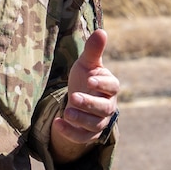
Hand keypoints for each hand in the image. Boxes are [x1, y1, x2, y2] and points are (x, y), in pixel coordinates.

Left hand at [50, 28, 120, 162]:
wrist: (79, 99)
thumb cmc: (85, 79)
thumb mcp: (86, 64)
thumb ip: (93, 51)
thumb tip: (102, 31)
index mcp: (109, 87)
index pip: (112, 86)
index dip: (103, 83)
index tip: (90, 79)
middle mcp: (108, 105)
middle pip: (104, 108)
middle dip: (90, 104)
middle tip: (74, 97)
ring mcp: (100, 121)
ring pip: (95, 125)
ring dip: (81, 119)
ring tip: (66, 112)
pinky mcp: (89, 134)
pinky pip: (83, 138)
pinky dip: (71, 133)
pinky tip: (57, 124)